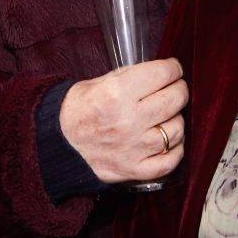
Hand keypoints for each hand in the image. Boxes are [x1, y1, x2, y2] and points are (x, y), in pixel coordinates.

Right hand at [58, 58, 186, 186]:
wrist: (58, 145)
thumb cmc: (77, 111)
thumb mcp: (97, 83)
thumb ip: (129, 77)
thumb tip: (159, 73)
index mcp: (116, 94)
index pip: (161, 74)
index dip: (172, 68)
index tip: (173, 69)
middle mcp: (128, 120)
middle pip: (174, 99)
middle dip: (179, 89)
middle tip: (175, 88)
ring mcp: (133, 148)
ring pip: (176, 130)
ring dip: (176, 119)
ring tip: (167, 115)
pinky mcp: (134, 169)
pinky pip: (170, 161)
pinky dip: (175, 150)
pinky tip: (169, 140)